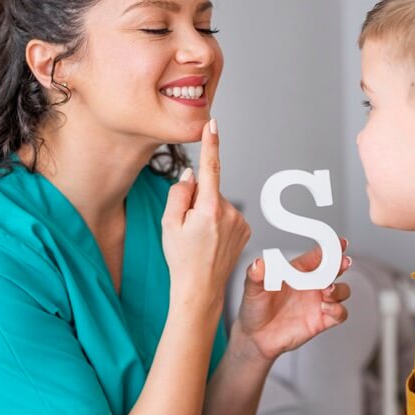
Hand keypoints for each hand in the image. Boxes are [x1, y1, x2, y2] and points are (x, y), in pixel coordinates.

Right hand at [161, 119, 250, 318]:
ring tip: (199, 239)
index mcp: (209, 209)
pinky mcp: (245, 229)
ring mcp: (240, 222)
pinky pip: (226, 215)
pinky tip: (210, 242)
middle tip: (187, 228)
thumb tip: (191, 175)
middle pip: (209, 190)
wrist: (200, 290)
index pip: (210, 168)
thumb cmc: (181, 259)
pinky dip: (217, 223)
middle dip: (197, 200)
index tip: (212, 124)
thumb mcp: (169, 224)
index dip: (211, 144)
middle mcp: (230, 213)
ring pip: (217, 204)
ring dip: (207, 213)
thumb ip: (179, 193)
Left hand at [232, 239, 352, 360]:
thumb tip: (258, 263)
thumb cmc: (255, 309)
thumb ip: (255, 276)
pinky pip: (340, 313)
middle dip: (341, 265)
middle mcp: (310, 285)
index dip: (330, 248)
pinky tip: (326, 308)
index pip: (317, 256)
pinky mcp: (321, 320)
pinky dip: (338, 310)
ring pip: (342, 291)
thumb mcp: (252, 289)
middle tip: (341, 263)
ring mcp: (317, 302)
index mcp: (297, 272)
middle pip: (334, 270)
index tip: (338, 243)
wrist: (256, 337)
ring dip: (339, 289)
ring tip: (327, 290)